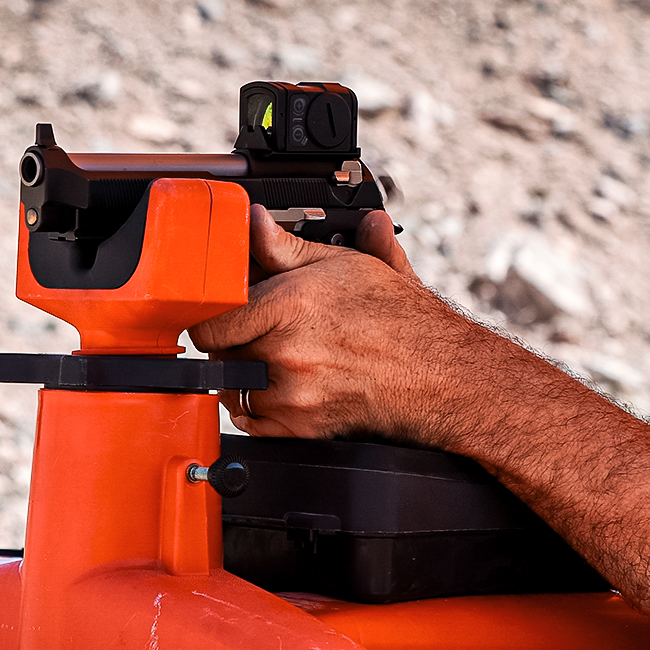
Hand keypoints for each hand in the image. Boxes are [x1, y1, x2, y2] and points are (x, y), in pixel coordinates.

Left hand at [191, 206, 469, 438]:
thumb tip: (255, 222)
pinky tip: (282, 387)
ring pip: (233, 388)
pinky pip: (251, 421)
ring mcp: (292, 394)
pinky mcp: (301, 427)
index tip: (220, 315)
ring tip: (273, 360)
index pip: (211, 321)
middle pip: (220, 354)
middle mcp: (287, 351)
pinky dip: (257, 407)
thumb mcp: (345, 265)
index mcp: (291, 305)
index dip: (211, 316)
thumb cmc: (400, 319)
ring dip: (242, 376)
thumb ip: (287, 247)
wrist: (438, 373)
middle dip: (231, 342)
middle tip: (255, 333)